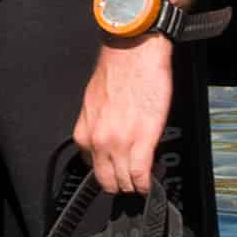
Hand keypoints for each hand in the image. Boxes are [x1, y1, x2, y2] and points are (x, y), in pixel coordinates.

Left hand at [73, 22, 174, 196]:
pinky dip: (146, 184)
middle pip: (107, 181)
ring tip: (143, 179)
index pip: (92, 168)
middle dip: (120, 184)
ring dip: (135, 185)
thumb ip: (98, 127)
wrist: (134, 52)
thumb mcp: (95, 104)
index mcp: (85, 132)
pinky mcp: (142, 141)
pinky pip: (141, 176)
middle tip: (131, 180)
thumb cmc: (117, 70)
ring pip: (125, 182)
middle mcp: (98, 141)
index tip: (118, 171)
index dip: (109, 172)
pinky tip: (150, 181)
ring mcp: (119, 144)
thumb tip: (107, 142)